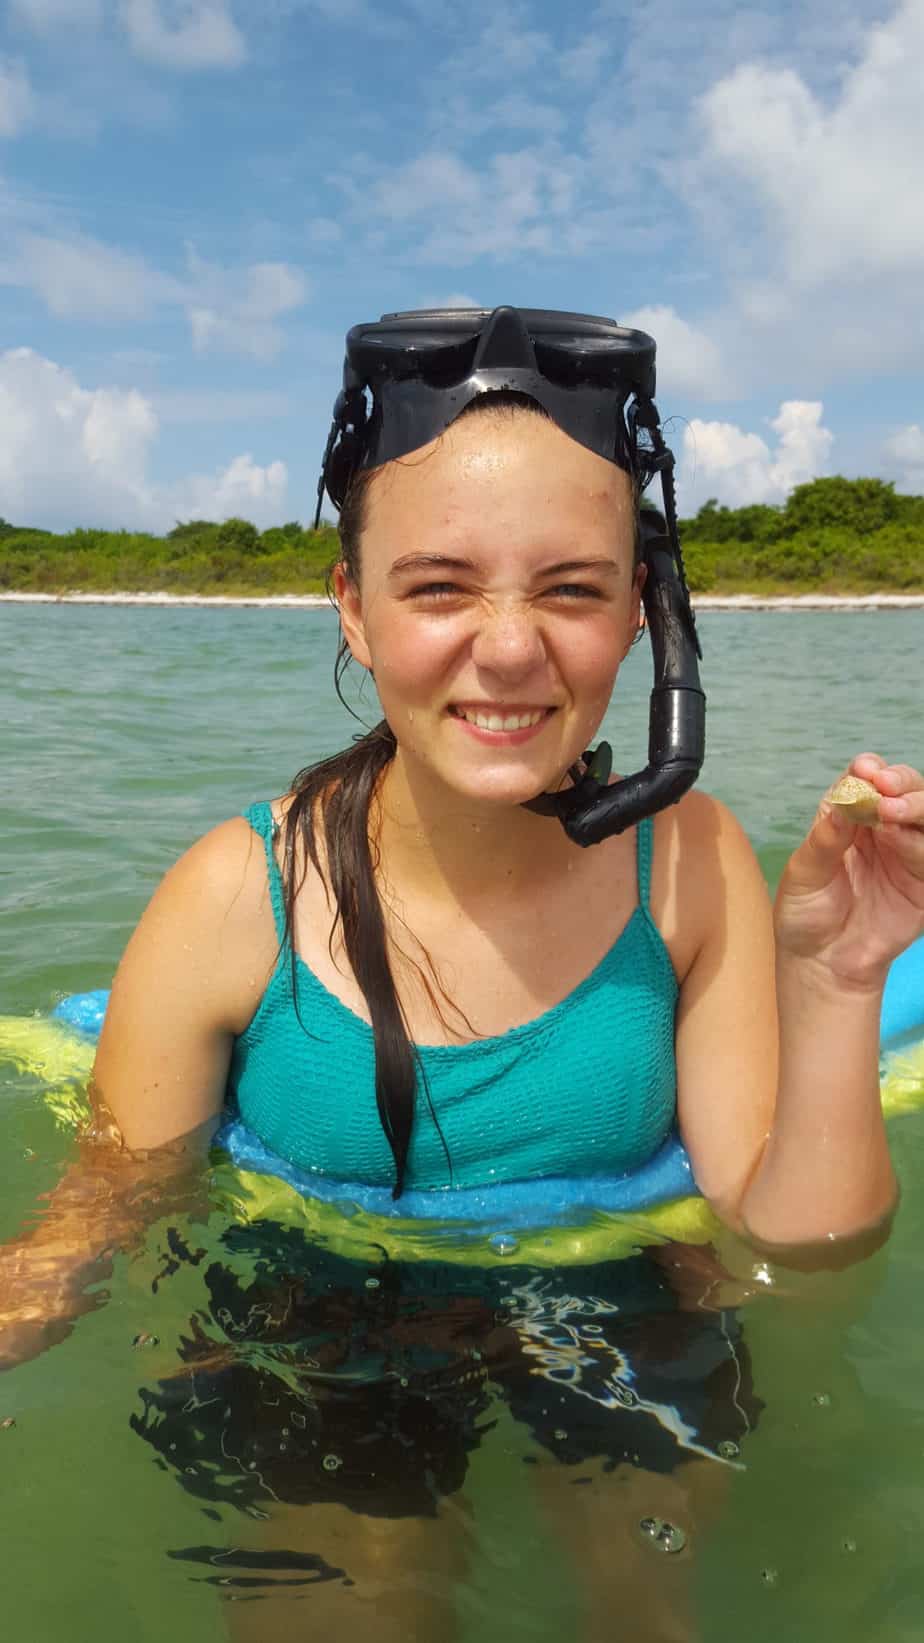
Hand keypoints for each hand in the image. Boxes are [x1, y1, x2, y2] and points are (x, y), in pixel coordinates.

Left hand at [775, 753, 923, 986]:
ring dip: (914, 805)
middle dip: (899, 782)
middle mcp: (881, 828)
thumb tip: (843, 803)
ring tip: (891, 811)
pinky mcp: (921, 880)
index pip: (864, 780)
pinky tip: (899, 837)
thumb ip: (825, 840)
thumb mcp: (803, 873)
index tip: (864, 770)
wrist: (822, 961)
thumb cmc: (806, 911)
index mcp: (847, 817)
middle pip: (903, 789)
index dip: (868, 769)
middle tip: (884, 786)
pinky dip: (919, 843)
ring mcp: (905, 852)